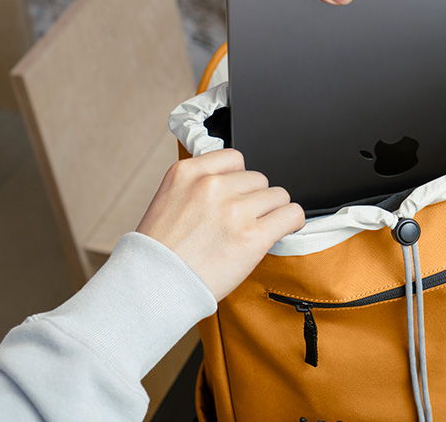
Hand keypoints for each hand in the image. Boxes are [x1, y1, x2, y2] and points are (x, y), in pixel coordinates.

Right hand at [136, 149, 303, 300]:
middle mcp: (211, 186)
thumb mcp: (169, 201)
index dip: (239, 180)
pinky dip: (292, 221)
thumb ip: (199, 186)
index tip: (237, 195)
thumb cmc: (160, 253)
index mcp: (187, 173)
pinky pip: (291, 214)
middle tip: (240, 223)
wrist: (154, 287)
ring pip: (277, 196)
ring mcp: (233, 209)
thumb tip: (233, 181)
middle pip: (258, 179)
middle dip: (253, 200)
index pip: (234, 159)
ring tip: (255, 230)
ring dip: (271, 212)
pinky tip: (283, 229)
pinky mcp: (253, 235)